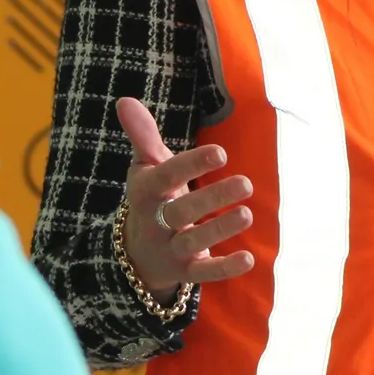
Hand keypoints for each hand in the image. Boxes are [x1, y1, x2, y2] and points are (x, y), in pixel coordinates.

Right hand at [117, 96, 256, 300]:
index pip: (167, 177)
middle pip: (182, 211)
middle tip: (246, 183)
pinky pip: (204, 274)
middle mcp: (156, 222)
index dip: (192, 165)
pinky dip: (225, 268)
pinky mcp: (185, 271)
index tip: (221, 153)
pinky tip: (248, 258)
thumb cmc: (152, 198)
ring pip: (194, 242)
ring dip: (220, 229)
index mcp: (147, 192)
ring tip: (247, 213)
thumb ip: (142, 135)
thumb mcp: (145, 167)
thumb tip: (125, 100)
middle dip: (212, 198)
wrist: (136, 252)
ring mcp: (170, 249)